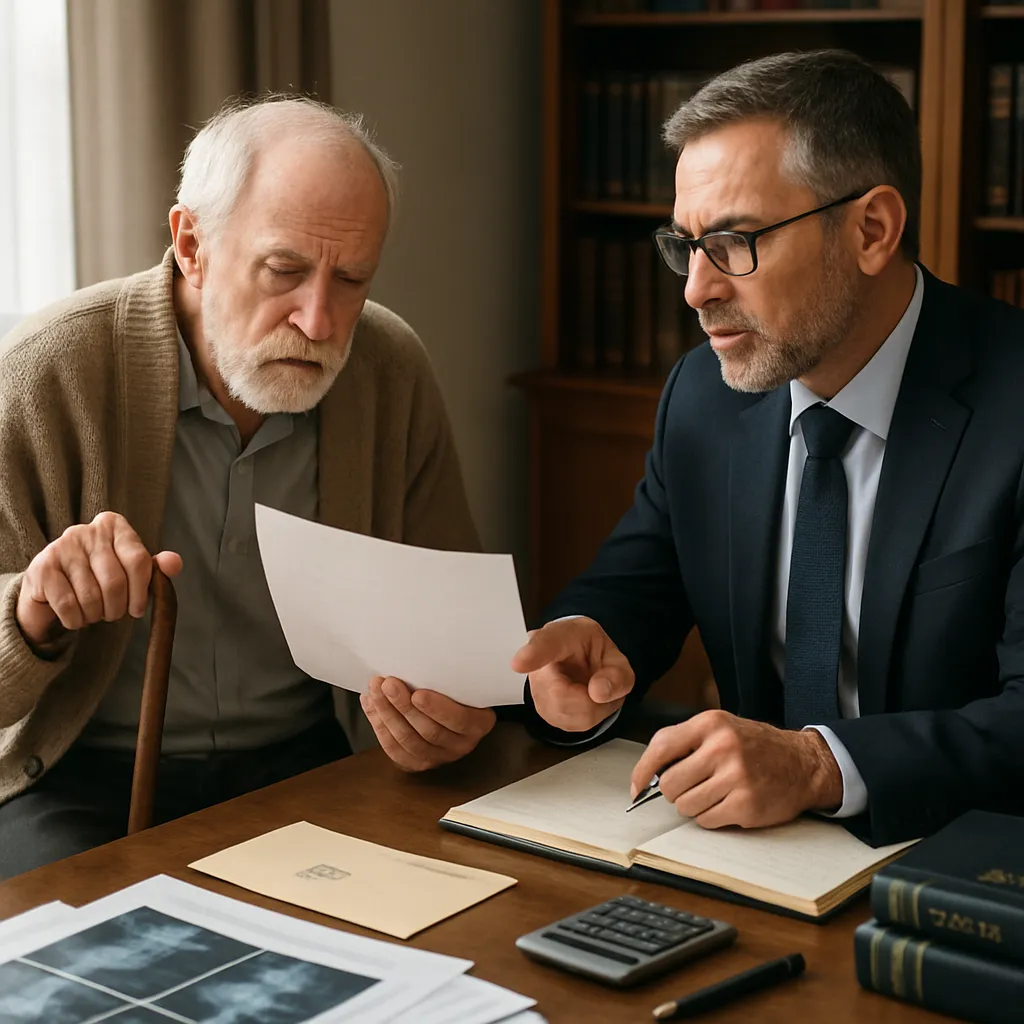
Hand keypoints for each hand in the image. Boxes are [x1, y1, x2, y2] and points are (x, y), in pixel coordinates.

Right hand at [15, 511, 182, 649]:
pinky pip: (68, 605)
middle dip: (117, 608)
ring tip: (93, 612)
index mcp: (113, 525)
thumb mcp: (131, 572)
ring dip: (95, 615)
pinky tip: (75, 617)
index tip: (137, 610)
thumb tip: (174, 563)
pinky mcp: (40, 569)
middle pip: (115, 582)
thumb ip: (154, 568)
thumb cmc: (98, 579)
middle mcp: (85, 530)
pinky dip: (75, 620)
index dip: (142, 592)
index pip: (139, 560)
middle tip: (112, 614)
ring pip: (91, 597)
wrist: (51, 591)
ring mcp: (60, 547)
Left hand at [360, 675, 495, 770]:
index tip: (418, 694)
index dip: (437, 709)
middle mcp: (461, 744)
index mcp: (478, 724)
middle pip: (429, 731)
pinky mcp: (418, 763)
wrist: (451, 708)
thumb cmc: (456, 688)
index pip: (459, 720)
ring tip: (375, 691)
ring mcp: (439, 757)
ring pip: (408, 741)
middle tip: (388, 684)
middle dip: (403, 706)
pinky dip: (379, 726)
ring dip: (387, 714)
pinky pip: (395, 750)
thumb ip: (448, 677)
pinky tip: (371, 705)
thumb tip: (418, 659)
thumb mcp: (461, 682)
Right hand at [511, 617, 633, 732]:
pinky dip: (584, 717)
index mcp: (562, 636)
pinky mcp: (541, 708)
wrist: (582, 659)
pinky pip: (567, 723)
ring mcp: (536, 686)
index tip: (519, 662)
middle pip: (560, 694)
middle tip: (599, 683)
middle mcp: (540, 660)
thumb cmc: (593, 652)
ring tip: (591, 690)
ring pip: (564, 712)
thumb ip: (617, 674)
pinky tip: (583, 700)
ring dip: (590, 709)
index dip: (533, 653)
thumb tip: (598, 692)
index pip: (545, 643)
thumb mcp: (617, 658)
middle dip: (591, 698)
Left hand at [629, 710, 843, 828]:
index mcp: (710, 724)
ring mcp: (735, 777)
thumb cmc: (755, 746)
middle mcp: (722, 748)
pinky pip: (707, 821)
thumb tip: (649, 774)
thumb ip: (686, 743)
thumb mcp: (721, 729)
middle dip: (675, 792)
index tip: (636, 786)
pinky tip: (728, 804)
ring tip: (714, 794)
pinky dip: (711, 818)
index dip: (642, 770)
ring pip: (686, 806)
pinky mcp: (746, 805)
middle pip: (670, 784)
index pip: (661, 746)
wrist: (802, 763)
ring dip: (694, 806)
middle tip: (692, 787)